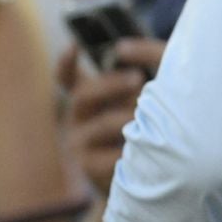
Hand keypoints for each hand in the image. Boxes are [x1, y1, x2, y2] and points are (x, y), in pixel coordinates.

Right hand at [63, 39, 163, 195]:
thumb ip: (146, 57)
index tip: (74, 46)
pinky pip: (108, 156)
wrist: (155, 175)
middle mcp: (80, 118)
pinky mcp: (89, 167)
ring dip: (126, 118)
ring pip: (101, 124)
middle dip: (110, 85)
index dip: (66, 63)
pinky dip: (128, 151)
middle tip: (137, 79)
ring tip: (148, 116)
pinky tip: (144, 150)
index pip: (68, 78)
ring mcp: (80, 143)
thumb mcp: (152, 87)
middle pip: (84, 95)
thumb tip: (123, 47)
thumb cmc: (153, 123)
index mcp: (91, 97)